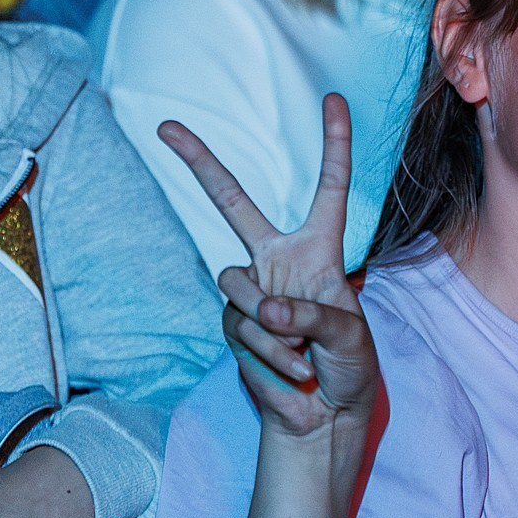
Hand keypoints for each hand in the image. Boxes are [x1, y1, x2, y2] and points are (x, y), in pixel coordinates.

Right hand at [159, 94, 378, 436]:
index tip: (333, 99)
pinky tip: (290, 371)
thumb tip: (267, 309)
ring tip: (303, 359)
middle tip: (167, 127)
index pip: (329, 188)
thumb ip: (312, 316)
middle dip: (199, 162)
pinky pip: (238, 325)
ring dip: (270, 327)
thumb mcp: (349, 337)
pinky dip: (266, 352)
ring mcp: (252, 290)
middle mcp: (280, 260)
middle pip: (233, 201)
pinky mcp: (233, 324)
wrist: (323, 418)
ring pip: (235, 285)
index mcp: (321, 249)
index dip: (334, 143)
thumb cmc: (349, 368)